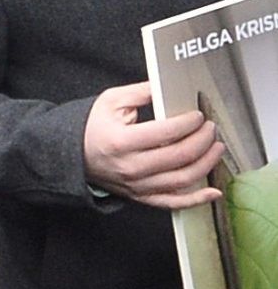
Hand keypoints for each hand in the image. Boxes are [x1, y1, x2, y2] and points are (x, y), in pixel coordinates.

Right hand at [83, 81, 221, 207]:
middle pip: (180, 156)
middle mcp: (130, 167)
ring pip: (182, 180)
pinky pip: (172, 203)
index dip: (189, 123)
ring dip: (206, 163)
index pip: (167, 132)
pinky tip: (213, 192)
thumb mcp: (110, 101)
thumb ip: (142, 92)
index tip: (198, 115)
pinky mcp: (140, 196)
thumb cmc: (91, 128)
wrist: (71, 156)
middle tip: (211, 128)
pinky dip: (195, 200)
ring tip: (216, 148)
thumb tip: (169, 85)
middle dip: (203, 140)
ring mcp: (136, 185)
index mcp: (121, 141)